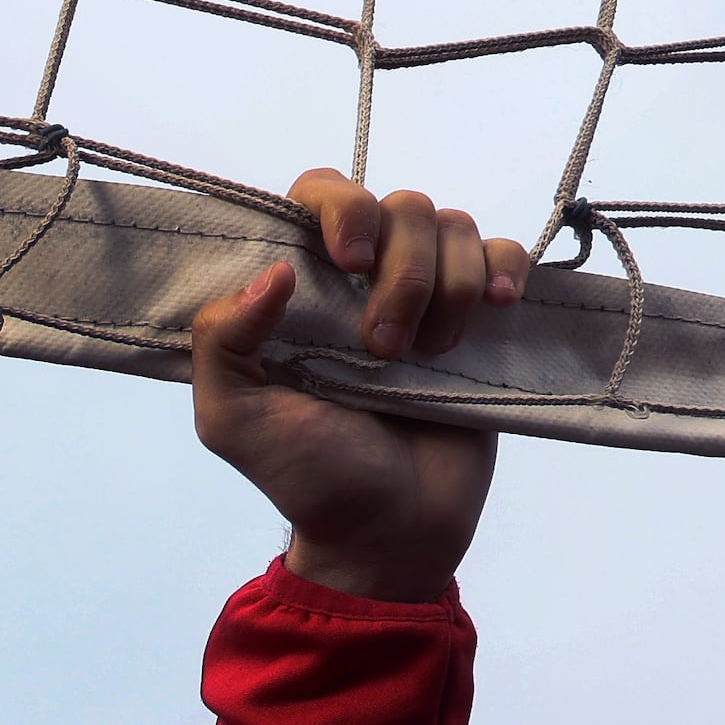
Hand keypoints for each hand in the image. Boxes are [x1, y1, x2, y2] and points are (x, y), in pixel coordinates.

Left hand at [191, 171, 530, 603]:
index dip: (341, 208)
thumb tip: (272, 270)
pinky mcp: (478, 318)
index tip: (348, 261)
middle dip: (401, 270)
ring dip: (447, 286)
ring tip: (427, 356)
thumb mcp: (233, 420)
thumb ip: (221, 343)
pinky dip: (504, 268)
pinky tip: (494, 309)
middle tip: (383, 346)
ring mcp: (426, 293)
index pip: (319, 194)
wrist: (390, 529)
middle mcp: (362, 278)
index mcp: (301, 289)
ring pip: (453, 225)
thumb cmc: (308, 476)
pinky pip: (503, 253)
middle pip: (399, 205)